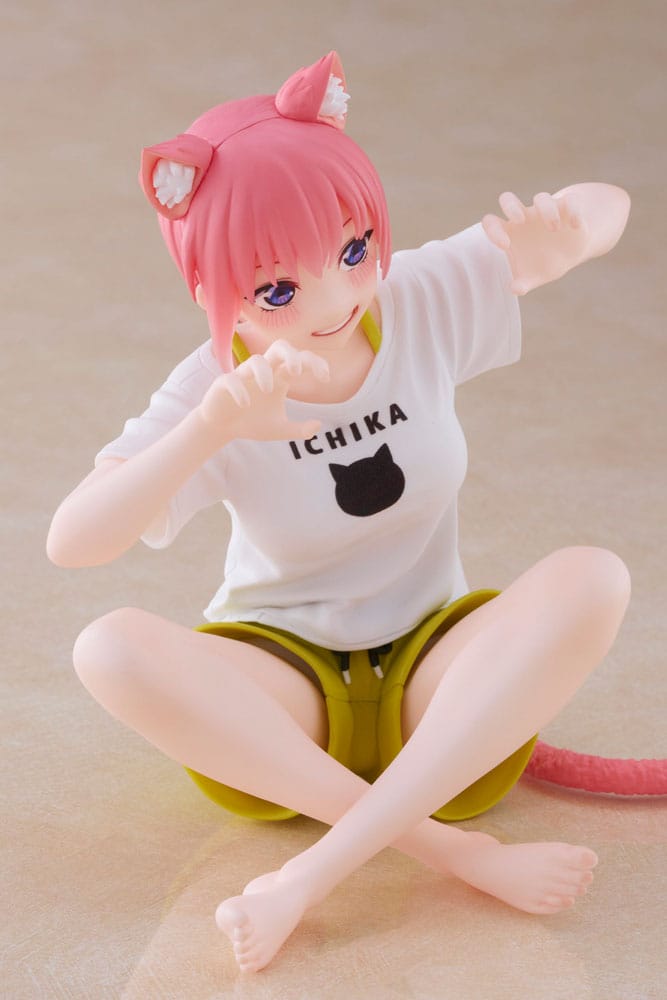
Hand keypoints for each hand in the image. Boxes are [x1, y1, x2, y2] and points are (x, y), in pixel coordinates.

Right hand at [198, 340, 329, 444]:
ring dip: (265, 373)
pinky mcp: (224, 384)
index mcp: (280, 378)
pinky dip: (240, 390)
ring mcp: (244, 376)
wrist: (222, 428)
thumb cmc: (252, 423)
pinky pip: (232, 379)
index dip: (315, 364)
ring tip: (269, 391)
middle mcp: (264, 372)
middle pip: (280, 347)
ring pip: (256, 361)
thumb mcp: (279, 430)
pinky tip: (245, 404)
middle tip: (297, 372)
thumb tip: (318, 425)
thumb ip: (299, 430)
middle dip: (291, 355)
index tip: (326, 378)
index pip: (300, 360)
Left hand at [482, 191, 587, 294]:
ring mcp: (545, 211)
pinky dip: (573, 210)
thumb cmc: (545, 262)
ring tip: (554, 229)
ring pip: (541, 198)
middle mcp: (525, 218)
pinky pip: (569, 200)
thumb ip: (523, 283)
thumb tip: (516, 289)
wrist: (571, 251)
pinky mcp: (567, 207)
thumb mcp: (534, 276)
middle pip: (508, 199)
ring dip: (547, 210)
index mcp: (510, 233)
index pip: (491, 223)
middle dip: (511, 207)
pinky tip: (575, 225)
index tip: (505, 246)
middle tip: (521, 221)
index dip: (493, 231)